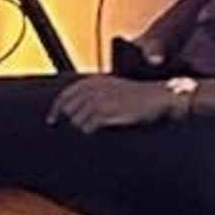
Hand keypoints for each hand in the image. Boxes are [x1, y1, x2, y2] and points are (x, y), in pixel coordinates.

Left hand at [55, 72, 188, 134]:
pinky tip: (101, 133)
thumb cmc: (141, 98)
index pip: (66, 95)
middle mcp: (95, 88)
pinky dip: (91, 133)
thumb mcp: (117, 90)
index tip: (52, 121)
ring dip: (84, 129)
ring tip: (97, 130)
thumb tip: (74, 114)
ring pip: (77, 121)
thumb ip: (96, 96)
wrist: (162, 98)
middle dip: (71, 121)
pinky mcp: (107, 112)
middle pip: (68, 110)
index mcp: (96, 81)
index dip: (56, 109)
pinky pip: (88, 127)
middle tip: (78, 129)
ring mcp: (101, 100)